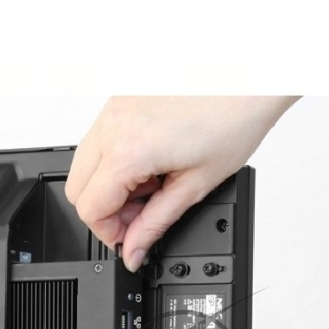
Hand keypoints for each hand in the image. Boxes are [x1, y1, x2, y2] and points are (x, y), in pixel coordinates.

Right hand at [65, 96, 297, 271]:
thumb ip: (155, 224)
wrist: (252, 76)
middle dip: (104, 211)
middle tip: (140, 214)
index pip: (90, 209)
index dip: (109, 234)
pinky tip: (147, 161)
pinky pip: (97, 142)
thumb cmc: (235, 118)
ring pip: (83, 166)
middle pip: (76, 189)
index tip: (130, 238)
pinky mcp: (119, 100)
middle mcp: (111, 126)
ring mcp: (111, 109)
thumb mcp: (194, 186)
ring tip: (150, 183)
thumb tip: (132, 252)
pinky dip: (114, 161)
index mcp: (128, 151)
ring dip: (108, 185)